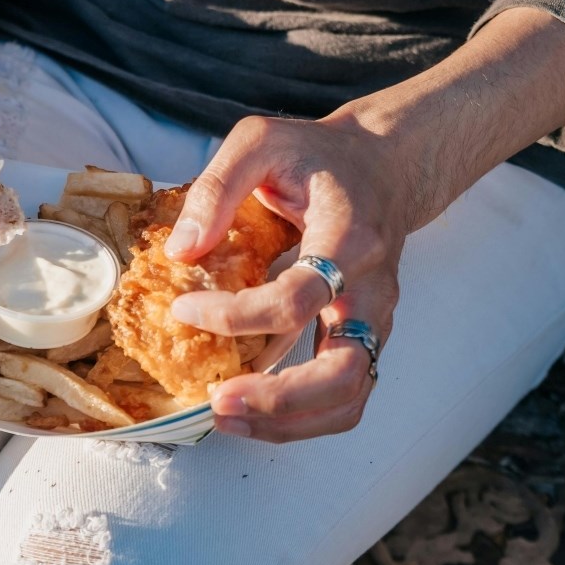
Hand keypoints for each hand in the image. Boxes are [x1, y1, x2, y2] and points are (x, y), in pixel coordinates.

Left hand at [167, 114, 412, 443]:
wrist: (384, 165)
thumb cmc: (316, 156)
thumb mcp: (260, 142)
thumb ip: (217, 188)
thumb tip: (180, 251)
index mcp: (349, 237)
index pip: (300, 295)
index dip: (236, 314)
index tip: (183, 308)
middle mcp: (373, 288)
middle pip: (343, 369)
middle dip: (279, 398)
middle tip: (217, 401)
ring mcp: (376, 320)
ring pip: (350, 397)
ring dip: (289, 422)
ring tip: (225, 419)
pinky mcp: (367, 338)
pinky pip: (346, 398)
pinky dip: (302, 420)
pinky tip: (251, 414)